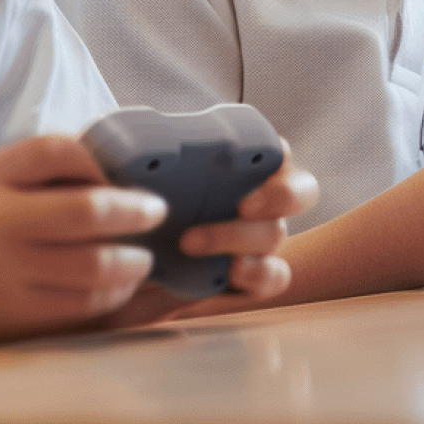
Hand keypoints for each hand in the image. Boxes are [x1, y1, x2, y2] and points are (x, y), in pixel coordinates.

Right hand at [0, 135, 166, 349]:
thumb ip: (41, 175)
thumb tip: (118, 174)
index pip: (56, 151)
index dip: (99, 162)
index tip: (121, 178)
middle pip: (87, 211)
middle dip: (135, 212)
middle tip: (155, 212)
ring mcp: (3, 271)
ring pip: (94, 266)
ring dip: (133, 263)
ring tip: (141, 260)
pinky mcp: (12, 315)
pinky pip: (81, 306)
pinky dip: (112, 296)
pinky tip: (118, 288)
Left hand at [106, 149, 319, 326]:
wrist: (123, 261)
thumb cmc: (137, 209)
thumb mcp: (134, 179)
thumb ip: (143, 158)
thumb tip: (133, 147)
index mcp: (241, 165)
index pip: (275, 150)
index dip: (275, 150)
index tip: (250, 155)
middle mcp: (259, 199)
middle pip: (300, 192)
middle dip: (281, 196)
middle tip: (243, 204)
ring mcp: (258, 239)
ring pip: (276, 234)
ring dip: (240, 237)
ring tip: (191, 242)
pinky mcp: (250, 276)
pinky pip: (275, 276)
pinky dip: (258, 274)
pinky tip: (229, 271)